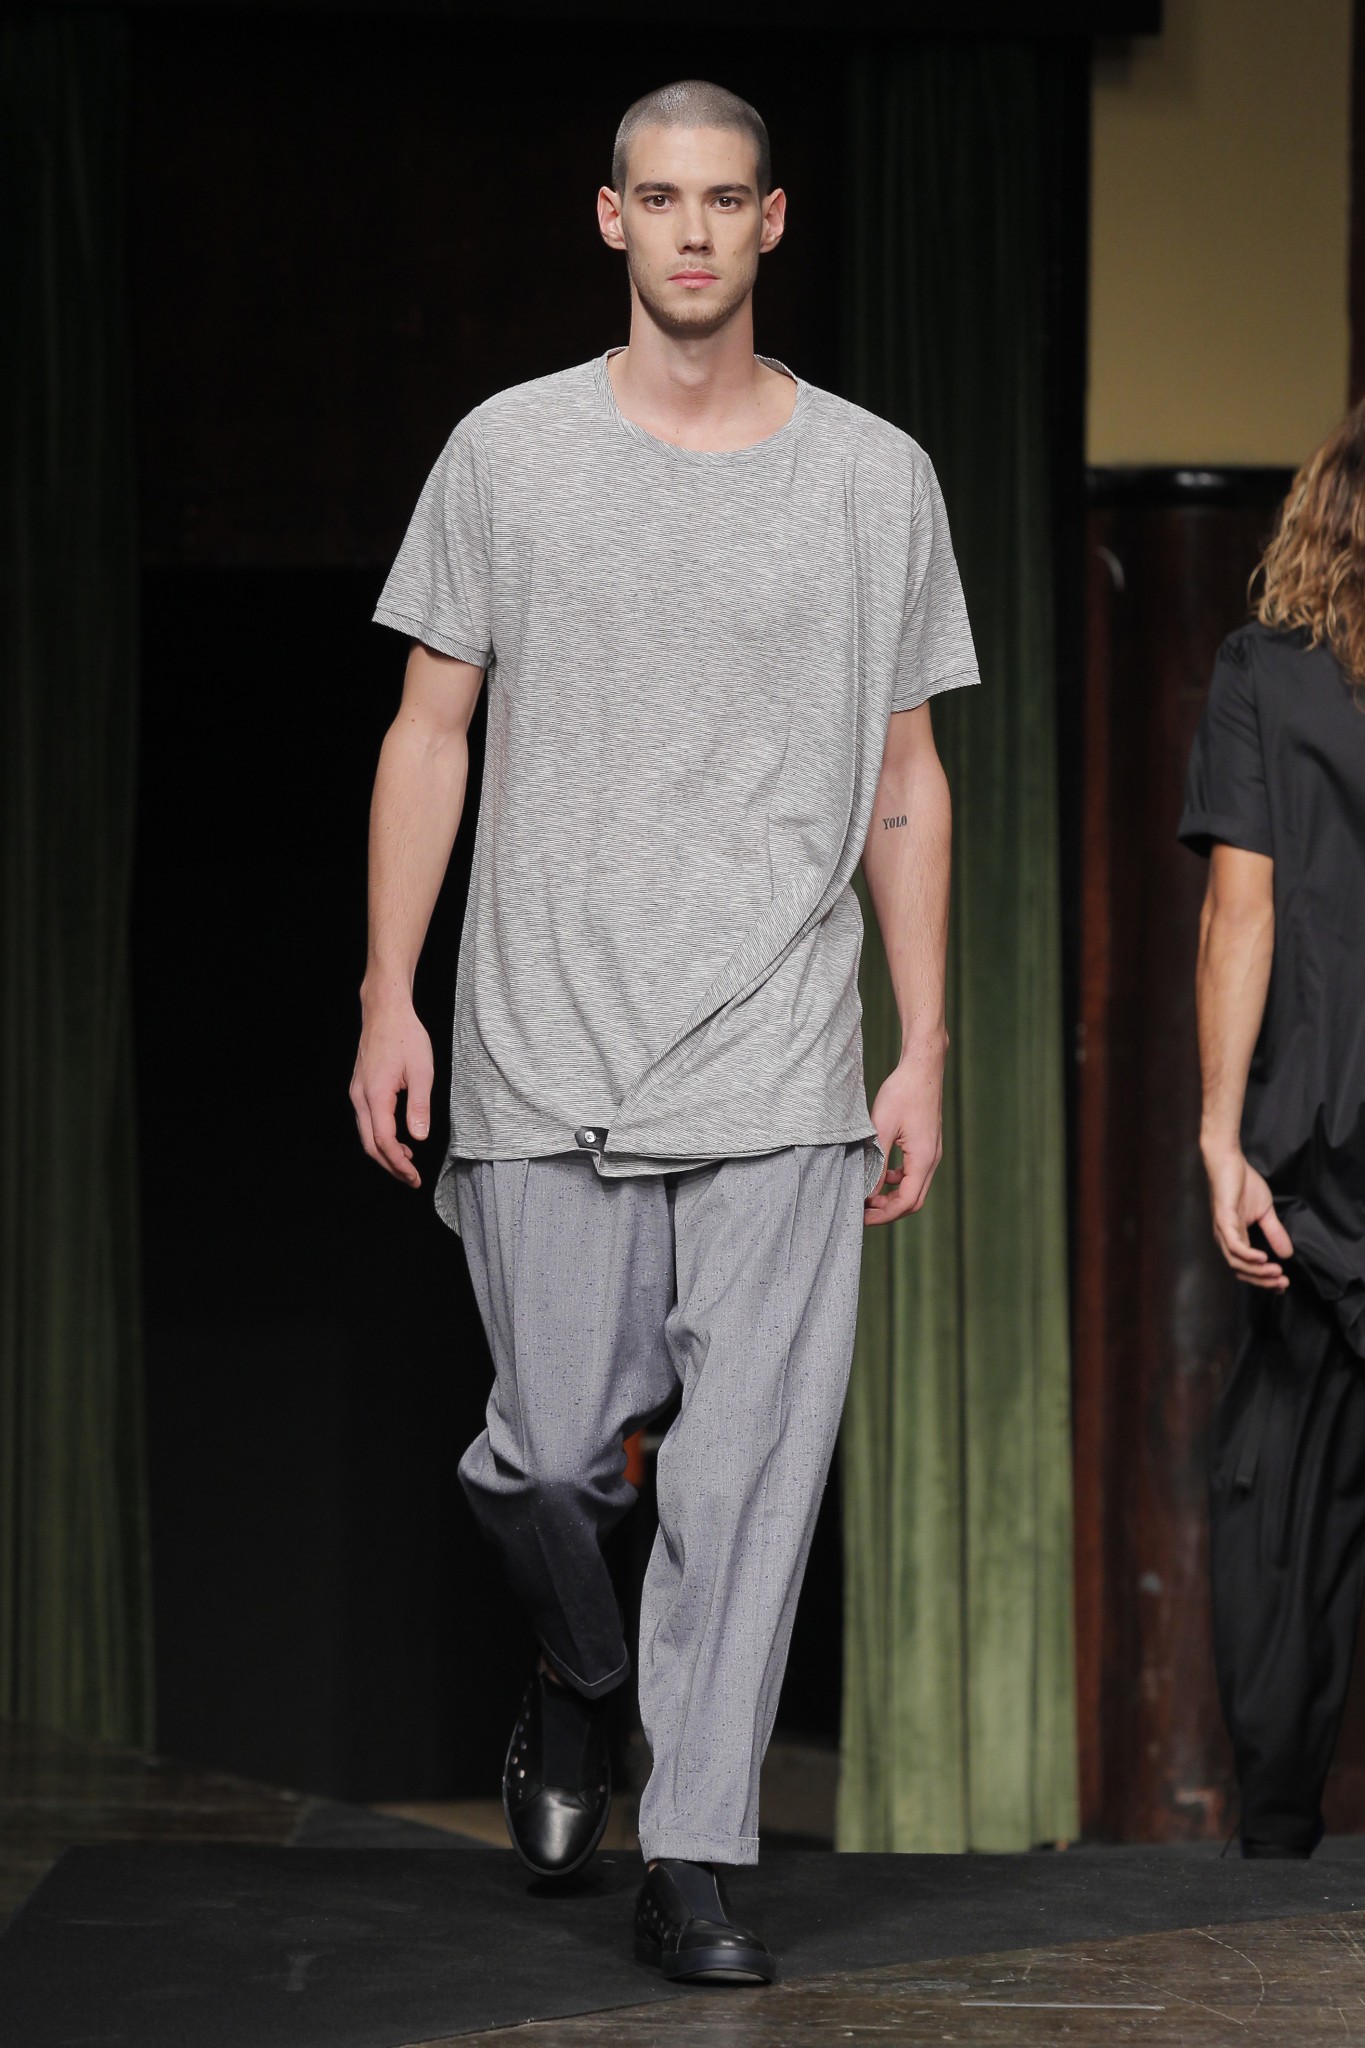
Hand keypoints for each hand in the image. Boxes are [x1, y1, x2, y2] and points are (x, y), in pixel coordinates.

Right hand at [350, 995, 434, 1187]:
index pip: (383, 1141)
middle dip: (391, 1166)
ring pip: (366, 1135)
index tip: (414, 1177)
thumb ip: (419, 1106)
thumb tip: (419, 1136)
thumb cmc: (405, 1036)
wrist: (385, 1011)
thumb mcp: (421, 1071)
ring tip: (408, 1164)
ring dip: (385, 1154)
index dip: (398, 1164)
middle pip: (370, 1145)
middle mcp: (360, 1097)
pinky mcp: (360, 1089)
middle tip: (411, 1179)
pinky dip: (380, 1138)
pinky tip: (398, 1140)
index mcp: (375, 1095)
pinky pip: (367, 1122)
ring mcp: (357, 1093)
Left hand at [864, 1051, 943, 1227]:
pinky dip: (897, 1181)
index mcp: (924, 1159)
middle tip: (862, 1212)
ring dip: (892, 1197)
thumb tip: (867, 1193)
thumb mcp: (881, 1129)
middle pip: (913, 1201)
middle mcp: (932, 1160)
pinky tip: (882, 1174)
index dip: (883, 1215)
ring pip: (914, 1188)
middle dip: (887, 1211)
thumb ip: (875, 1164)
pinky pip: (914, 1173)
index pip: (906, 1202)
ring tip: (868, 1196)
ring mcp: (931, 1152)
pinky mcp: (926, 1144)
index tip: (861, 1216)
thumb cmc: (902, 1093)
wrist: (921, 1068)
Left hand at [1203, 1145, 1291, 1288]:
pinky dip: (1248, 1255)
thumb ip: (1274, 1232)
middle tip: (1283, 1283)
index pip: (1246, 1267)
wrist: (1230, 1161)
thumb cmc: (1243, 1184)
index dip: (1263, 1279)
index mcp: (1234, 1238)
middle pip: (1240, 1270)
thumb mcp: (1265, 1212)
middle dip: (1263, 1280)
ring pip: (1236, 1262)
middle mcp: (1225, 1239)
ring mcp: (1222, 1230)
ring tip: (1277, 1272)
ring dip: (1258, 1271)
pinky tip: (1263, 1258)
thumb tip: (1288, 1254)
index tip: (1283, 1285)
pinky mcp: (1223, 1220)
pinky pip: (1234, 1244)